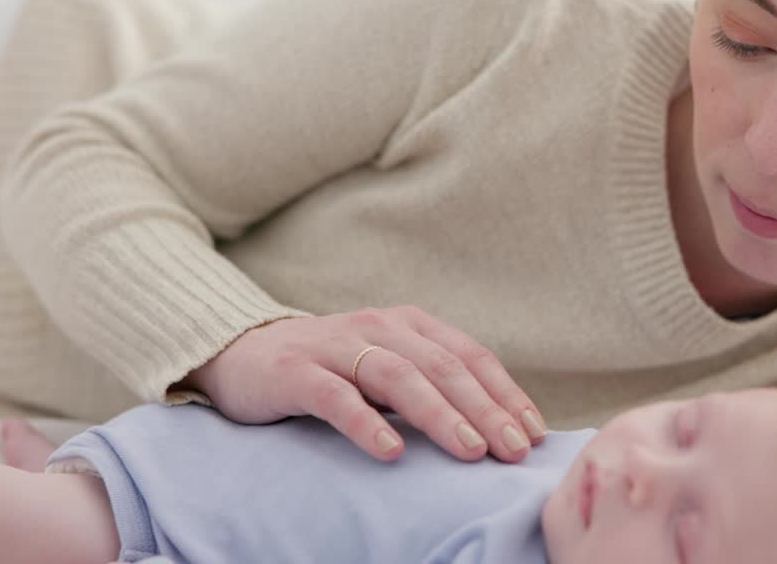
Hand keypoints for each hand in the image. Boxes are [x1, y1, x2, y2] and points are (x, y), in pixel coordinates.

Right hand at [180, 307, 547, 462]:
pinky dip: (366, 424)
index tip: (534, 434)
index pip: (469, 356)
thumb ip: (432, 386)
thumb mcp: (387, 369)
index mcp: (409, 325)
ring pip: (398, 377)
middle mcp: (378, 328)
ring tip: (469, 450)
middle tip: (513, 450)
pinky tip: (390, 452)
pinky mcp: (296, 372)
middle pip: (443, 367)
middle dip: (484, 409)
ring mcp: (336, 347)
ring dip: (438, 414)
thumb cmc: (331, 370)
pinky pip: (336, 397)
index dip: (505, 394)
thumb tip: (497, 429)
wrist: (242, 354)